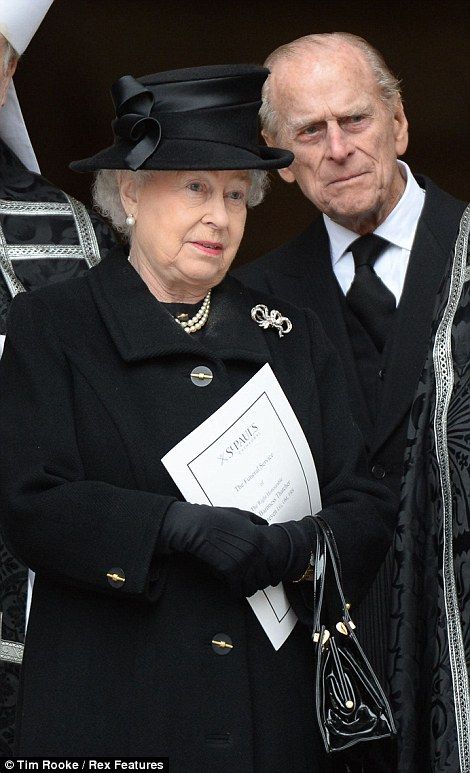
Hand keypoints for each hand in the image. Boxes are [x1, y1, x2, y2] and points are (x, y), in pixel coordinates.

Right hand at [159, 502, 311, 595]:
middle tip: (256, 584)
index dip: (274, 573)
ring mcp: (243, 562)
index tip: (273, 578)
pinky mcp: (230, 571)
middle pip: (265, 578)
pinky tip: (235, 588)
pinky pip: (238, 588)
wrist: (198, 526)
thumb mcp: (241, 515)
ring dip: (249, 589)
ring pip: (252, 586)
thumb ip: (256, 520)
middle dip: (261, 582)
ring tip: (246, 588)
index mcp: (260, 539)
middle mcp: (254, 552)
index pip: (276, 564)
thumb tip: (264, 523)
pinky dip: (237, 591)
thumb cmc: (216, 518)